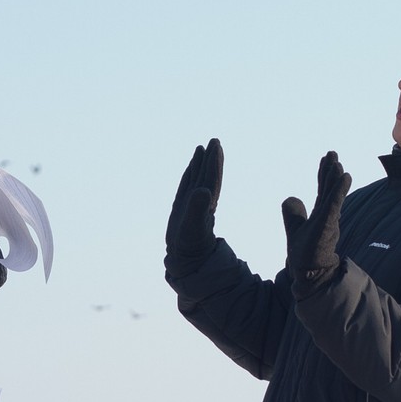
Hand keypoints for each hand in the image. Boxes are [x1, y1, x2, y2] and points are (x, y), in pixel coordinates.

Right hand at [165, 138, 223, 272]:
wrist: (185, 260)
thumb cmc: (190, 246)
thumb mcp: (193, 226)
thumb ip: (197, 209)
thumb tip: (204, 190)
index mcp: (206, 204)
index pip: (212, 179)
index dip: (214, 163)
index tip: (216, 146)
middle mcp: (201, 202)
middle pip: (207, 176)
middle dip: (210, 159)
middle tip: (214, 141)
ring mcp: (192, 205)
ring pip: (198, 180)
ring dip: (200, 165)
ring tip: (202, 148)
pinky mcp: (183, 209)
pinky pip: (187, 188)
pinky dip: (190, 176)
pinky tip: (191, 167)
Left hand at [281, 152, 350, 287]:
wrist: (310, 273)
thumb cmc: (305, 254)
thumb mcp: (294, 228)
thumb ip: (293, 212)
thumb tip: (291, 197)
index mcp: (320, 215)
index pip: (322, 190)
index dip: (324, 174)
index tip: (326, 158)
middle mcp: (326, 215)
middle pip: (328, 189)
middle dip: (330, 171)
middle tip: (332, 153)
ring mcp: (328, 220)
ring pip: (332, 195)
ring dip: (335, 178)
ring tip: (338, 164)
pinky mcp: (327, 225)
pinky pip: (334, 205)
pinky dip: (339, 191)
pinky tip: (344, 177)